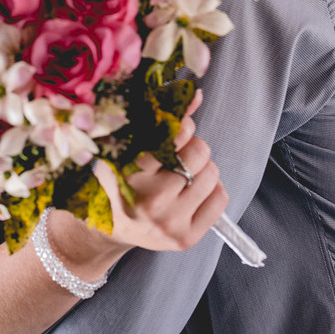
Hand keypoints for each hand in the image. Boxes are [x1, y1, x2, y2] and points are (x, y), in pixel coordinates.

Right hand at [97, 88, 228, 251]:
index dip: (182, 128)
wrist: (114, 229)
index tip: (177, 132)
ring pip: (212, 174)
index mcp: (129, 172)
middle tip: (180, 158)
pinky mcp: (185, 238)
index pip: (172, 136)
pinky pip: (220, 198)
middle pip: (199, 152)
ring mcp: (168, 222)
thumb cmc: (125, 181)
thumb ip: (161, 121)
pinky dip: (213, 190)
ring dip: (203, 170)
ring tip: (184, 178)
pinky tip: (193, 195)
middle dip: (195, 149)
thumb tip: (196, 95)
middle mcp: (149, 200)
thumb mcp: (130, 149)